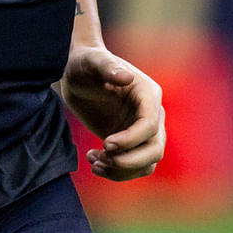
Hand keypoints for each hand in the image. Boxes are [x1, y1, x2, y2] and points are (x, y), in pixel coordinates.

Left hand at [59, 46, 163, 180]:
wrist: (77, 74)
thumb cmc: (85, 63)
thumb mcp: (92, 62)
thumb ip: (108, 67)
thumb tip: (126, 77)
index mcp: (148, 94)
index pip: (150, 125)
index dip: (131, 140)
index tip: (105, 144)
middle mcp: (151, 114)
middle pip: (155, 149)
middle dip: (130, 161)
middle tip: (102, 159)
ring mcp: (142, 130)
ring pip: (147, 163)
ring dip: (122, 170)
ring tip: (94, 162)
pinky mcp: (129, 142)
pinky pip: (132, 166)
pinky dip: (115, 171)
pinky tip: (92, 159)